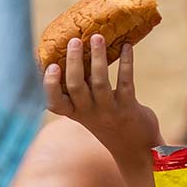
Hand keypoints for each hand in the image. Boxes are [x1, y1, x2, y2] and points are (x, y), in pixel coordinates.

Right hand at [43, 36, 162, 167]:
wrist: (136, 150)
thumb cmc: (110, 123)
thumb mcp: (91, 111)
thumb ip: (83, 91)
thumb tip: (77, 54)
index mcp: (76, 113)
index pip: (55, 104)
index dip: (49, 85)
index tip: (50, 66)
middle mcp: (89, 113)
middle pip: (76, 86)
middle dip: (74, 62)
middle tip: (75, 40)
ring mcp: (109, 111)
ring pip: (100, 82)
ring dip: (98, 58)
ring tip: (97, 37)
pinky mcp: (128, 108)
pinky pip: (126, 82)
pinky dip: (126, 62)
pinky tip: (128, 46)